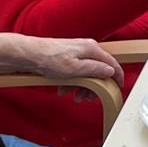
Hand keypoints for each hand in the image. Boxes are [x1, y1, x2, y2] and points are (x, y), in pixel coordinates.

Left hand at [0, 34, 125, 83]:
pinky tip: (63, 89)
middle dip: (94, 86)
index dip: (117, 76)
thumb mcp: (76, 69)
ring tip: (72, 95)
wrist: (28, 54)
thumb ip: (95, 70)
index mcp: (92, 49)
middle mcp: (87, 48)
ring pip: (87, 72)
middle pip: (99, 70)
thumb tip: (111, 71)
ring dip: (82, 86)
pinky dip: (73, 82)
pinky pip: (76, 71)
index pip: (112, 63)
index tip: (118, 87)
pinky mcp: (67, 56)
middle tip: (86, 97)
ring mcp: (77, 52)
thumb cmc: (50, 59)